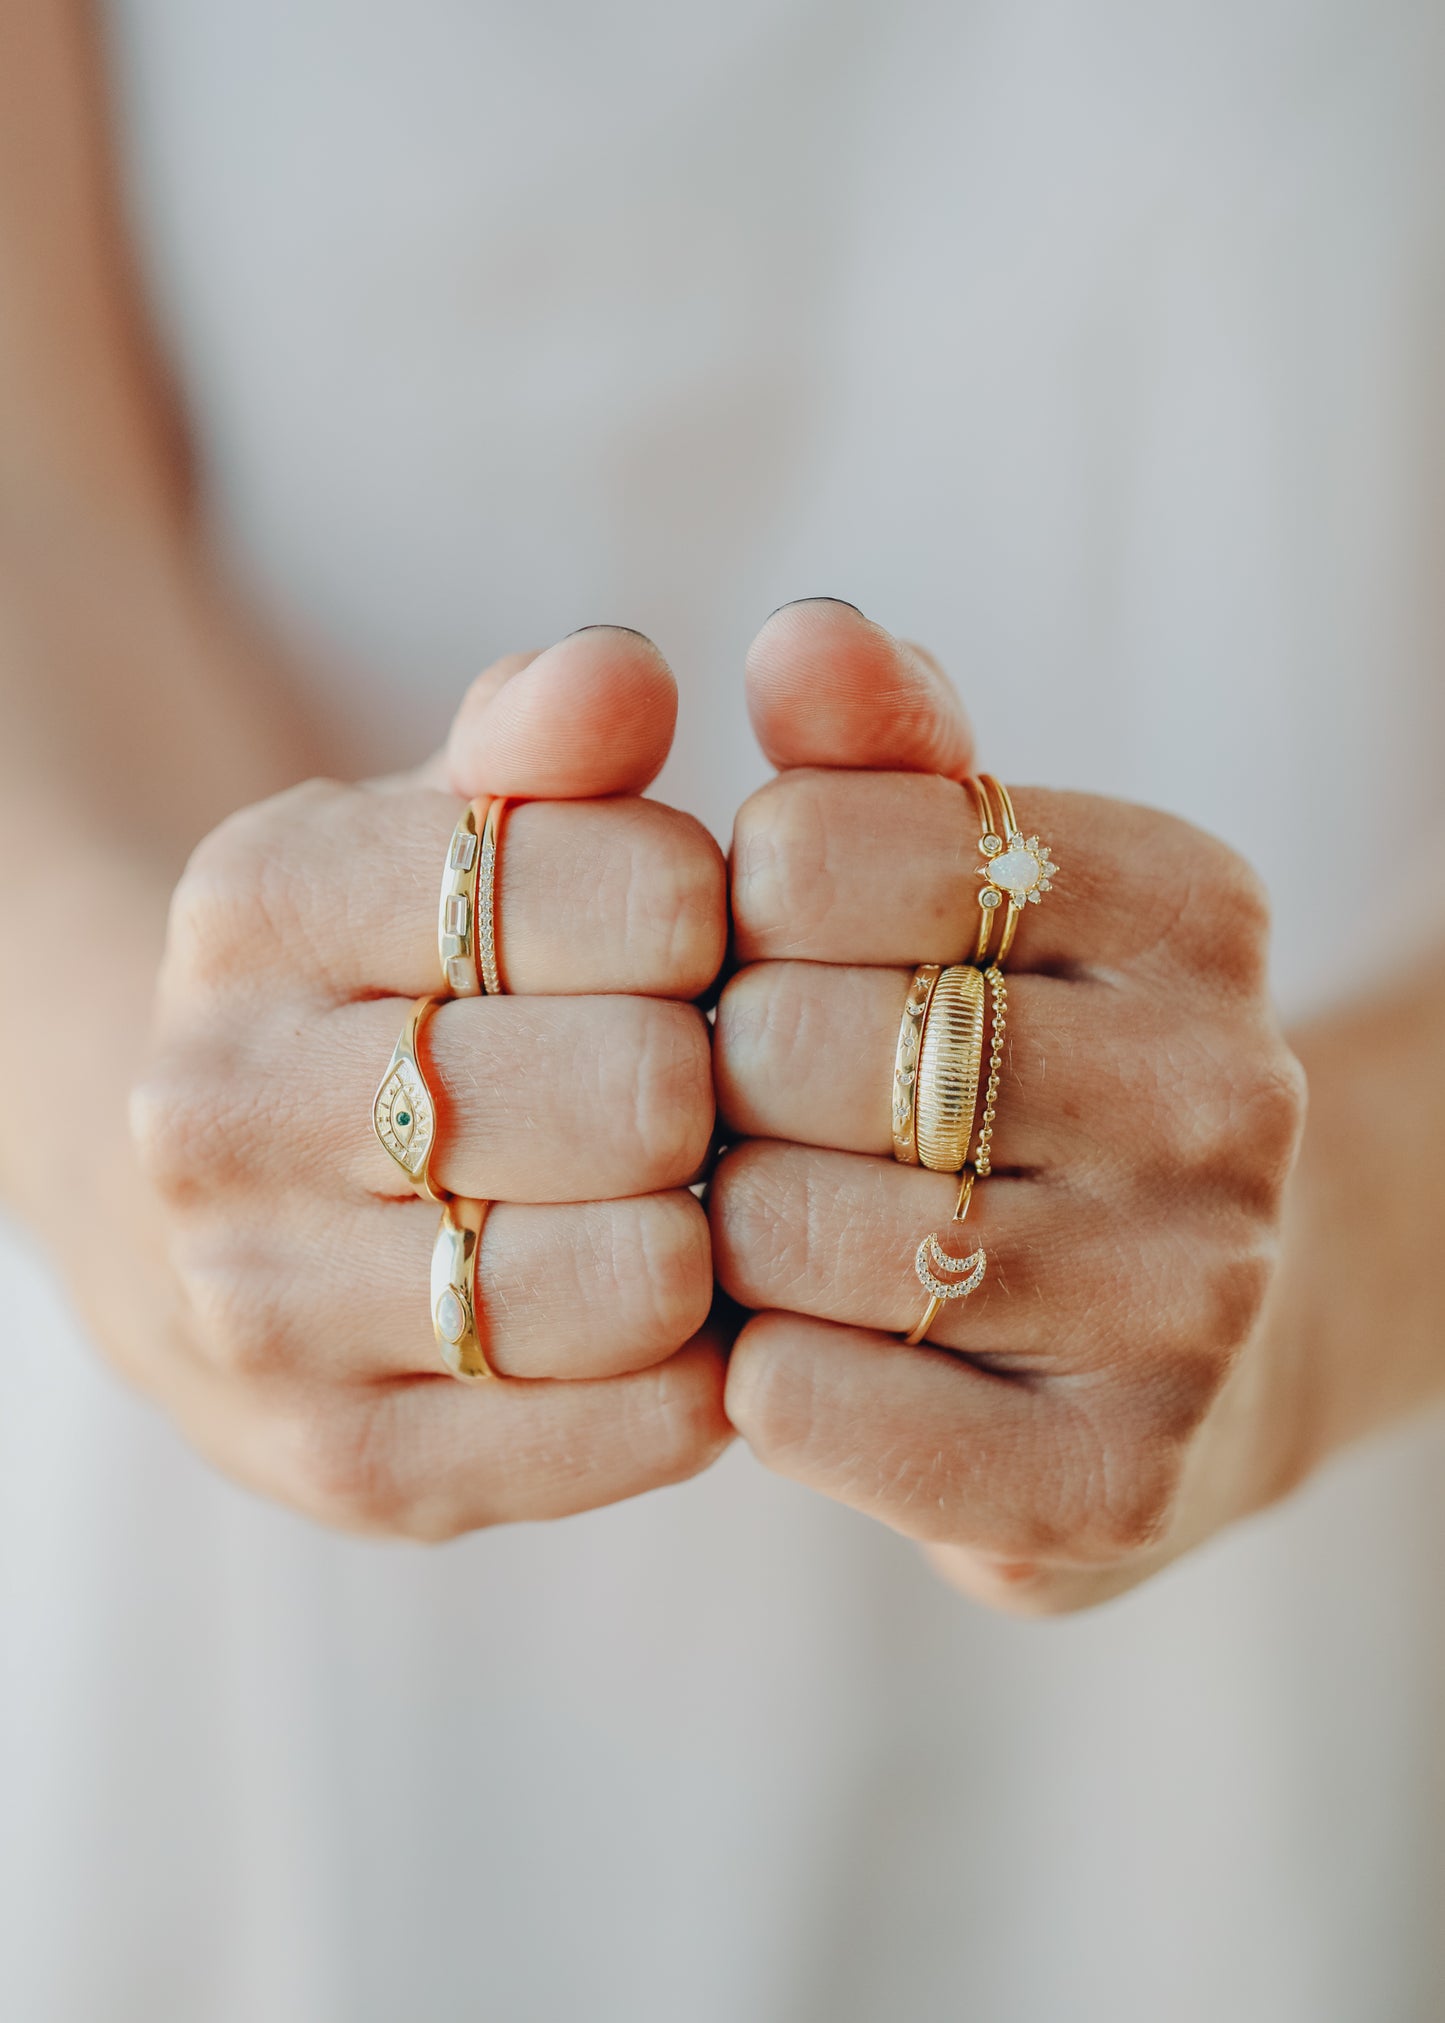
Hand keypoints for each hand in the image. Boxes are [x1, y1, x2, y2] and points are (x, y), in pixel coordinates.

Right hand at [126, 627, 730, 1535]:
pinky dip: (705, 1367)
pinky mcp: (349, 1466)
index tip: (688, 931)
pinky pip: (633, 1425)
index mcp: (255, 903)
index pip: (604, 882)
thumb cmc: (387, 983)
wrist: (200, 1198)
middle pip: (635, 1090)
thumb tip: (630, 671)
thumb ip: (543, 732)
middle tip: (702, 1076)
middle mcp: (221, 1108)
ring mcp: (267, 1306)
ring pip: (635, 1276)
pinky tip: (681, 1310)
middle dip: (715, 1075)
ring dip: (717, 1229)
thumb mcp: (438, 826)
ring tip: (689, 1190)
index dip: (703, 908)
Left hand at [711, 601, 1307, 1612]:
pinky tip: (774, 1347)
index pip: (846, 845)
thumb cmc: (1018, 1078)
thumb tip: (805, 635)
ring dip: (727, 1230)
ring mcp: (1198, 1299)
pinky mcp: (1122, 1476)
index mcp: (1194, 907)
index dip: (743, 898)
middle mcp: (1231, 1095)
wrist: (1184, 1341)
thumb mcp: (973, 889)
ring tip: (748, 1223)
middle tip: (731, 1102)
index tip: (760, 940)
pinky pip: (822, 1405)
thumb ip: (885, 754)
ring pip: (815, 1232)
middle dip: (724, 1075)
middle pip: (815, 1044)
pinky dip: (753, 1372)